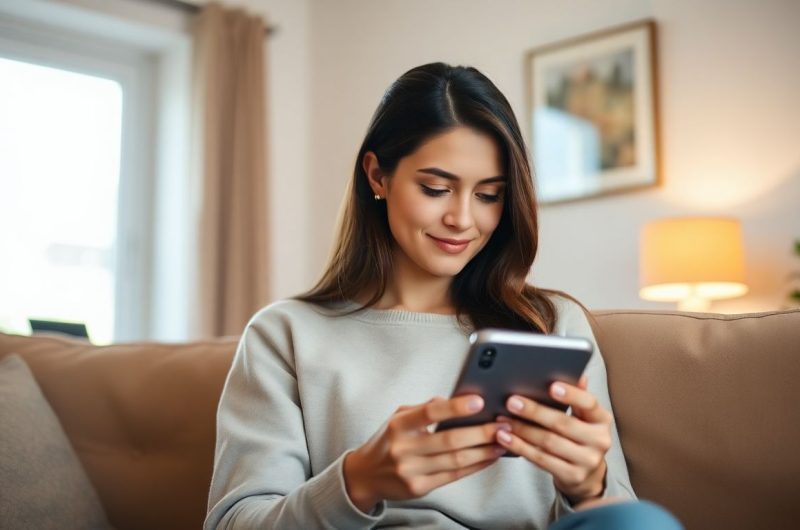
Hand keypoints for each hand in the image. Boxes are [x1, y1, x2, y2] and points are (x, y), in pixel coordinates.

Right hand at [343, 395, 508, 512]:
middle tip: (502, 424)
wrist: (366, 475)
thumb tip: (455, 400)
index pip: (430, 413)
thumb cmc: (388, 440)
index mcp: (399, 425)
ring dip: (483, 451)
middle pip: (449, 440)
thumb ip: (424, 408)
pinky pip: (454, 476)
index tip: (479, 401)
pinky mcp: (420, 488)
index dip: (455, 407)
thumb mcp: (398, 417)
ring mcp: (411, 470)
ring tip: (501, 441)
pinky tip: (488, 457)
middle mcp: (403, 448)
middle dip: (480, 432)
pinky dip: (475, 466)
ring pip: (456, 460)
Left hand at [495, 376, 611, 504]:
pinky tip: (507, 438)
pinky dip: (521, 447)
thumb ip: (577, 396)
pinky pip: (541, 459)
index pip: (589, 403)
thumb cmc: (580, 436)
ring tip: (503, 420)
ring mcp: (587, 460)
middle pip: (562, 423)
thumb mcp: (583, 416)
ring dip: (522, 430)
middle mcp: (599, 440)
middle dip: (534, 412)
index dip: (571, 394)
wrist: (587, 474)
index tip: (551, 386)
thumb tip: (578, 375)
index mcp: (602, 419)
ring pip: (549, 442)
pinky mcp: (573, 475)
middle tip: (512, 402)